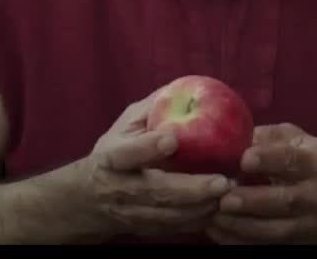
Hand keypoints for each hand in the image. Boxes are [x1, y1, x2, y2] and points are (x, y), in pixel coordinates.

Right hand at [75, 89, 235, 237]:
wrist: (87, 201)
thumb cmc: (113, 153)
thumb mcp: (124, 127)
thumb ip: (151, 109)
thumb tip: (184, 87)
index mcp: (112, 158)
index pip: (127, 154)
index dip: (148, 148)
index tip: (172, 139)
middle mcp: (120, 188)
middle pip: (155, 192)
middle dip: (191, 189)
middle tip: (223, 181)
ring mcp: (133, 213)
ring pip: (169, 215)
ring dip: (201, 207)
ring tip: (229, 193)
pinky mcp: (146, 229)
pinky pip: (175, 229)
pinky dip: (199, 221)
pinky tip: (221, 210)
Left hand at [206, 123, 316, 243]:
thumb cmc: (309, 164)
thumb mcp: (297, 140)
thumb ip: (269, 137)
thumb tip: (235, 138)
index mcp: (316, 161)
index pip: (292, 160)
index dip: (267, 159)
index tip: (243, 160)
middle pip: (285, 200)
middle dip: (251, 201)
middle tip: (223, 198)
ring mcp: (310, 223)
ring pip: (276, 230)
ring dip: (242, 225)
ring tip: (215, 217)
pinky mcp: (299, 243)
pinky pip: (269, 246)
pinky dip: (242, 242)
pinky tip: (220, 234)